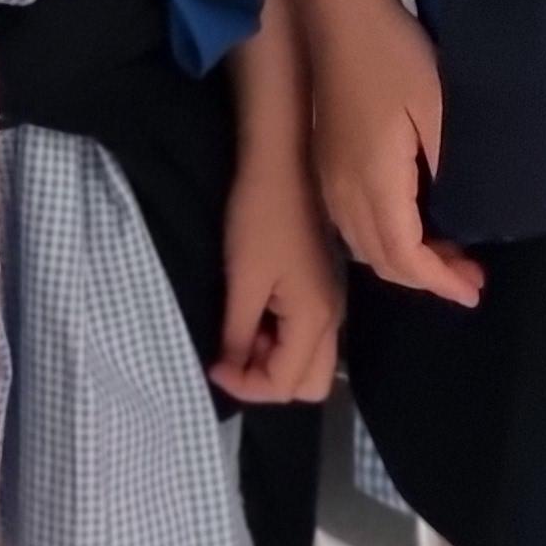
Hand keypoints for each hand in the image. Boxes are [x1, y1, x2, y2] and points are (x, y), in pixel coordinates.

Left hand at [213, 132, 344, 401]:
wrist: (282, 160)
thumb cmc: (259, 217)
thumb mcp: (242, 280)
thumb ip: (238, 334)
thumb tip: (229, 371)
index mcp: (315, 319)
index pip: (284, 385)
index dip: (245, 385)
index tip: (212, 365)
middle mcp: (333, 319)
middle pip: (308, 384)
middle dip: (266, 380)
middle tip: (232, 352)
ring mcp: (330, 302)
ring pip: (309, 360)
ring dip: (272, 359)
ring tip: (239, 329)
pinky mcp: (321, 286)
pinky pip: (306, 335)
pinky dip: (279, 338)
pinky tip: (254, 311)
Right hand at [301, 0, 483, 305]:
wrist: (337, 12)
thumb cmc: (392, 53)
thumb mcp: (437, 105)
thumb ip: (451, 167)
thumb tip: (465, 216)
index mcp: (374, 179)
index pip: (405, 255)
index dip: (440, 280)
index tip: (474, 289)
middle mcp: (343, 190)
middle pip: (382, 261)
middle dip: (428, 278)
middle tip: (470, 274)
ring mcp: (329, 178)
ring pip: (364, 247)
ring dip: (405, 261)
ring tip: (447, 255)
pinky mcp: (325, 164)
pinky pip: (352, 226)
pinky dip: (384, 241)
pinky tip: (411, 225)